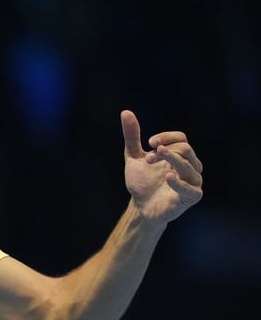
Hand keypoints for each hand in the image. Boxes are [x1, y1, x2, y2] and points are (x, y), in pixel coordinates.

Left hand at [121, 109, 202, 224]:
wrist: (140, 207)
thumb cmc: (141, 182)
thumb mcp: (134, 158)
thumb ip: (132, 137)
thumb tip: (125, 112)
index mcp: (179, 155)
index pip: (181, 138)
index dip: (166, 137)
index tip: (149, 142)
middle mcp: (190, 166)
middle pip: (185, 149)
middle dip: (165, 151)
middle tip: (147, 158)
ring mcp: (193, 181)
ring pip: (189, 165)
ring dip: (170, 160)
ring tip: (151, 161)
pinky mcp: (192, 196)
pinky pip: (190, 188)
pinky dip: (179, 182)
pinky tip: (167, 177)